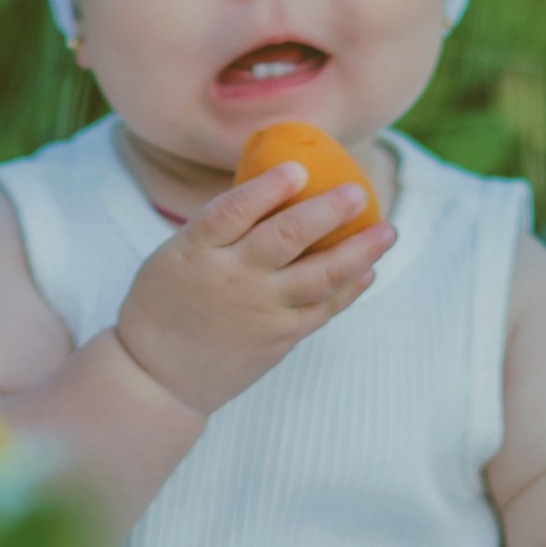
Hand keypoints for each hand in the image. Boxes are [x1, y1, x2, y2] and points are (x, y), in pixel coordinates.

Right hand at [114, 160, 393, 419]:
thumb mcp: (174, 255)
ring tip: (387, 231)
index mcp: (197, 251)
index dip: (268, 188)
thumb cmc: (165, 303)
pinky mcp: (280, 338)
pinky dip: (350, 288)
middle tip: (358, 192)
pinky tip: (368, 269)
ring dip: (358, 251)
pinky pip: (323, 308)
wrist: (158, 376)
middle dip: (328, 211)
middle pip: (286, 237)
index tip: (298, 170)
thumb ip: (218, 228)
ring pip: (319, 277)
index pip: (234, 210)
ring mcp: (260, 310)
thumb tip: (274, 188)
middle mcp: (233, 279)